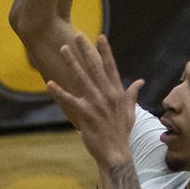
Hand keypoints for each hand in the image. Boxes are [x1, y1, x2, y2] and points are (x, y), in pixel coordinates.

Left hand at [45, 32, 143, 167]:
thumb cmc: (122, 132)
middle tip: (77, 35)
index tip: (100, 37)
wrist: (116, 153)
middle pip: (95, 67)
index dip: (105, 51)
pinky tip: (49, 83)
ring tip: (63, 49)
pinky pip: (70, 100)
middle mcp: (107, 95)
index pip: (111, 67)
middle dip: (86, 50)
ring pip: (82, 78)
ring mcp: (96, 104)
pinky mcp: (85, 114)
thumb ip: (132, 94)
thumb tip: (140, 81)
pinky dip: (59, 92)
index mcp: (117, 93)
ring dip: (72, 62)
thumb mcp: (130, 111)